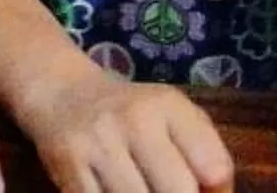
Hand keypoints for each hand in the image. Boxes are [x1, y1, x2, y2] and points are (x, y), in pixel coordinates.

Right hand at [15, 65, 232, 192]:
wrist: (62, 93)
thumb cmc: (131, 113)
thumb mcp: (174, 117)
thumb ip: (205, 153)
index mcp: (169, 106)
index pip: (214, 167)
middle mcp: (134, 120)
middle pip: (179, 191)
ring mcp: (98, 145)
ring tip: (145, 191)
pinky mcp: (68, 170)